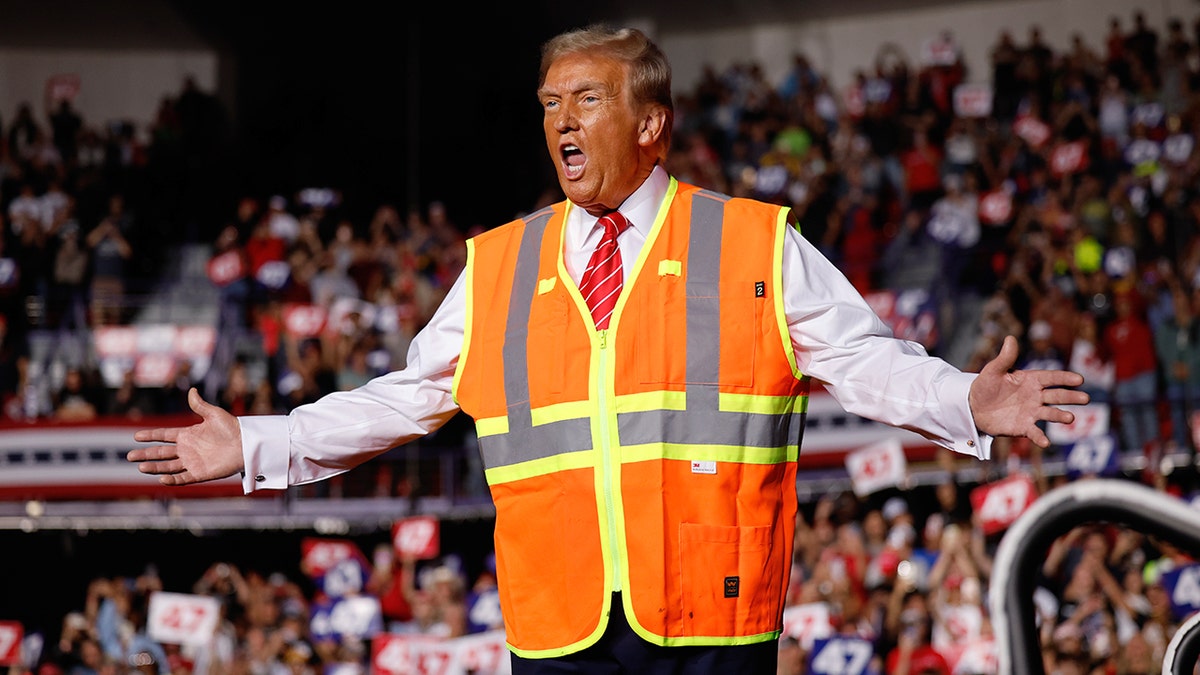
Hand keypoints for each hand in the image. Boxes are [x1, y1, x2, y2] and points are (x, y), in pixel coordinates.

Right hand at [128, 388, 243, 483]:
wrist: (247, 444)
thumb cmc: (232, 428)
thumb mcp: (214, 414)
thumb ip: (200, 405)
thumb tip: (192, 389)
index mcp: (188, 434)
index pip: (164, 436)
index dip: (151, 436)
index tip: (136, 436)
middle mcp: (187, 449)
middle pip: (161, 453)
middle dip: (146, 454)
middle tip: (129, 455)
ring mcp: (192, 462)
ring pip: (168, 466)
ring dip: (155, 467)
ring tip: (140, 466)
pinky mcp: (200, 473)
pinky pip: (183, 478)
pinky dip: (172, 480)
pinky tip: (161, 478)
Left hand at [969, 335, 1089, 447]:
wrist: (974, 408)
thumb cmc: (985, 386)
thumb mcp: (993, 371)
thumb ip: (1005, 358)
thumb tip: (1010, 338)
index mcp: (1030, 380)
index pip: (1051, 378)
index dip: (1064, 378)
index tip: (1079, 379)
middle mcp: (1035, 396)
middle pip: (1056, 395)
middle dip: (1071, 397)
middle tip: (1086, 398)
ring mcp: (1031, 412)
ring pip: (1050, 413)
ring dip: (1060, 416)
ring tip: (1070, 418)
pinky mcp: (1023, 427)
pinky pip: (1034, 432)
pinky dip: (1040, 438)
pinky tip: (1046, 443)